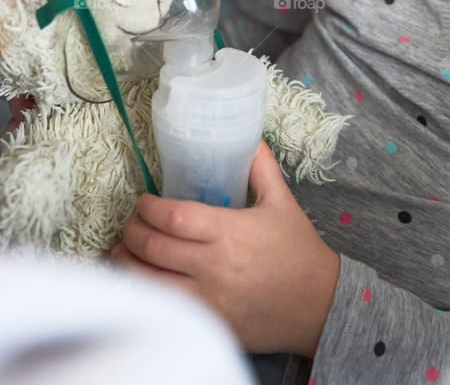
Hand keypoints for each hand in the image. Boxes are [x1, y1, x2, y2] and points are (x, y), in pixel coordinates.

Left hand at [111, 140, 340, 355]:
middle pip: (155, 248)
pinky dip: (144, 293)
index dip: (150, 208)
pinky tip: (139, 280)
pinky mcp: (208, 323)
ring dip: (128, 265)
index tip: (144, 200)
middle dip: (133, 232)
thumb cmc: (299, 252)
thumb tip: (248, 136)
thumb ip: (260, 167)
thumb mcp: (282, 202)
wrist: (318, 304)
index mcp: (231, 233)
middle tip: (130, 222)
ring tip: (121, 250)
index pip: (176, 218)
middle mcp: (215, 268)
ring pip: (150, 283)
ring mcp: (208, 300)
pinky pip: (163, 308)